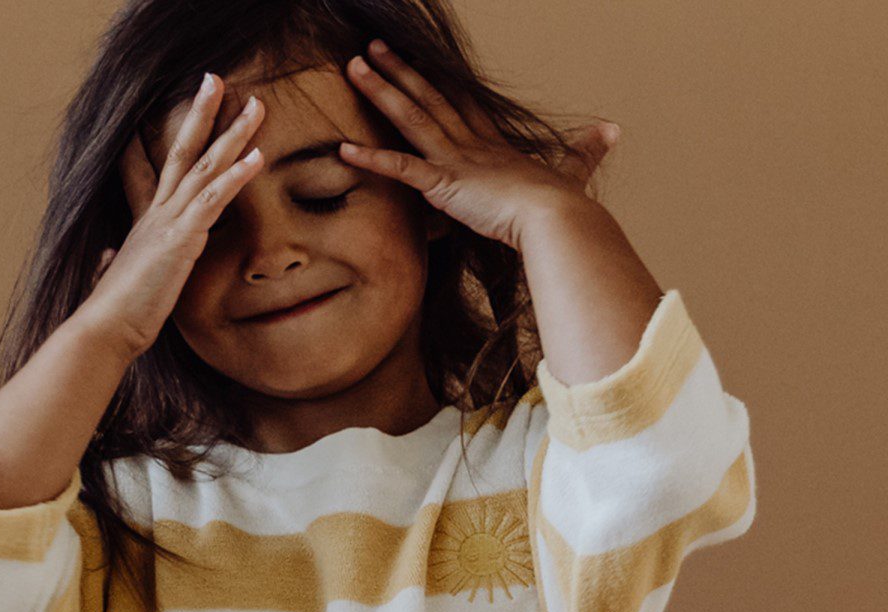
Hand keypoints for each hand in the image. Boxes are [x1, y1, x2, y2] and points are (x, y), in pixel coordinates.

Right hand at [79, 73, 266, 359]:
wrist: (105, 328)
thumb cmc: (114, 314)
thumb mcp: (114, 279)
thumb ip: (113, 261)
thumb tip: (108, 256)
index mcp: (145, 223)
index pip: (157, 170)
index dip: (170, 138)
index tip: (178, 110)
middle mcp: (156, 214)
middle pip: (183, 151)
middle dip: (202, 113)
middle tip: (216, 79)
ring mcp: (168, 222)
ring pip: (204, 166)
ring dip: (232, 134)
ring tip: (255, 106)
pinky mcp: (180, 239)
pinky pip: (213, 199)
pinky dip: (236, 176)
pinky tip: (258, 156)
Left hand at [338, 39, 618, 252]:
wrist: (557, 219)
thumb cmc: (562, 207)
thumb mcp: (573, 172)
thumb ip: (585, 152)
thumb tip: (611, 131)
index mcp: (494, 144)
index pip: (459, 104)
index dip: (436, 81)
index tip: (417, 63)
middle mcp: (471, 144)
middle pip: (428, 98)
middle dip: (399, 72)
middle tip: (373, 49)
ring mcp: (455, 161)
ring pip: (410, 117)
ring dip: (380, 91)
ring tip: (354, 68)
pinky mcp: (444, 184)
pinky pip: (400, 168)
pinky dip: (372, 158)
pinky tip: (343, 148)